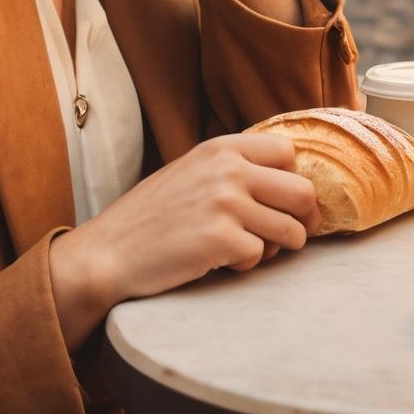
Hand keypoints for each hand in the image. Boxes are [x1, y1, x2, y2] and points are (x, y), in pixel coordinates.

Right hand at [48, 131, 319, 349]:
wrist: (110, 250)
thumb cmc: (154, 216)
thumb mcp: (194, 171)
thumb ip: (235, 167)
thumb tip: (291, 183)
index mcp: (222, 147)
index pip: (288, 152)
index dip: (292, 181)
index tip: (282, 203)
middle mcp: (228, 169)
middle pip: (303, 192)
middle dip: (302, 220)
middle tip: (284, 236)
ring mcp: (225, 203)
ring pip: (292, 231)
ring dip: (276, 248)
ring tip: (247, 250)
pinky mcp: (221, 239)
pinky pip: (260, 256)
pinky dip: (246, 266)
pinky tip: (219, 262)